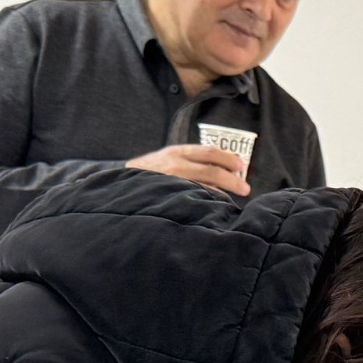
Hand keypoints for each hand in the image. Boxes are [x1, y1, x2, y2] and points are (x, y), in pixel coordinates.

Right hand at [125, 143, 250, 195]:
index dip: (228, 158)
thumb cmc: (147, 174)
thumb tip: (221, 172)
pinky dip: (206, 204)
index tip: (241, 166)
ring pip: (204, 187)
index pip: (209, 151)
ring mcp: (170, 181)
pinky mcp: (167, 196)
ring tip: (234, 202)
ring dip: (222, 194)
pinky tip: (214, 210)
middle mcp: (175, 164)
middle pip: (212, 170)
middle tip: (246, 189)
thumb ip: (189, 163)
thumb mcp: (166, 160)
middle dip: (233, 179)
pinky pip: (192, 200)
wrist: (116, 183)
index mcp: (177, 152)